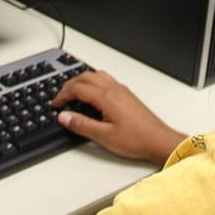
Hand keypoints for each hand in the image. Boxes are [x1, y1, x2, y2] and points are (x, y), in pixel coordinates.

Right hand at [52, 71, 185, 165]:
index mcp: (106, 97)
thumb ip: (81, 125)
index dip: (63, 95)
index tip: (55, 104)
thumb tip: (64, 116)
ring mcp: (121, 90)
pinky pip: (106, 79)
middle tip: (60, 97)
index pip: (77, 88)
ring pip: (96, 75)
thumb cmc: (137, 139)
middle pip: (85, 77)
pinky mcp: (126, 94)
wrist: (158, 140)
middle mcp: (114, 89)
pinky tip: (92, 93)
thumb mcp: (104, 136)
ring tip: (72, 92)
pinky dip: (93, 81)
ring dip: (81, 80)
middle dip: (69, 85)